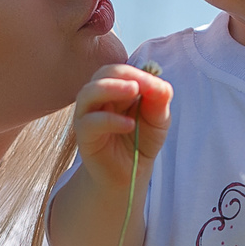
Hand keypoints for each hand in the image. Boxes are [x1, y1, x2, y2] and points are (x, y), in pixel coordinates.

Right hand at [71, 64, 171, 185]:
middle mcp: (98, 98)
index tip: (157, 85)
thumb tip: (160, 84)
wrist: (130, 174)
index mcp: (116, 88)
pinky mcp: (84, 135)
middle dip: (124, 74)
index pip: (122, 71)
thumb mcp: (158, 120)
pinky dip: (110, 119)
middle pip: (103, 73)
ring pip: (89, 92)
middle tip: (142, 84)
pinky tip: (129, 125)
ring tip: (133, 91)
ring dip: (111, 88)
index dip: (139, 73)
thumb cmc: (141, 142)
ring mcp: (88, 115)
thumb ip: (160, 100)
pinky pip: (91, 122)